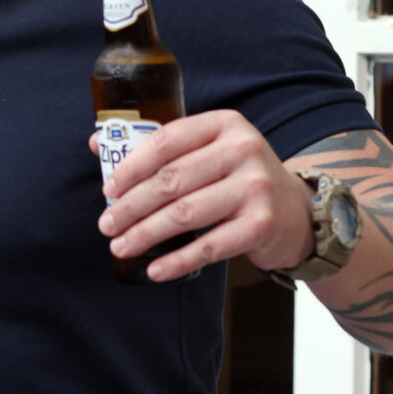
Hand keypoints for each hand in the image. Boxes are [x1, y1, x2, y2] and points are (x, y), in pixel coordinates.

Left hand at [93, 109, 314, 281]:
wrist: (297, 212)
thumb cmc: (237, 178)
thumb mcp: (208, 150)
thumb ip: (159, 147)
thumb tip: (96, 143)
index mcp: (223, 124)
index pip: (166, 141)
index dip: (131, 166)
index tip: (107, 190)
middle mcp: (243, 150)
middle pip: (171, 180)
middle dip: (131, 206)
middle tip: (106, 224)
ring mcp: (256, 187)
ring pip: (185, 213)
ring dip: (146, 234)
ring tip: (120, 246)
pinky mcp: (262, 224)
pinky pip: (209, 246)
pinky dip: (178, 260)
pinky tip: (155, 269)